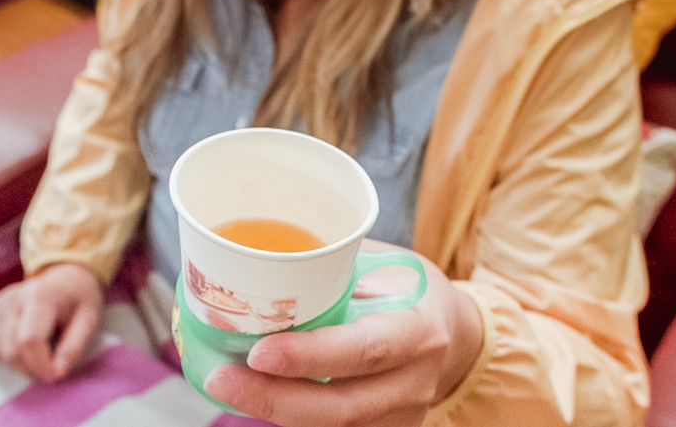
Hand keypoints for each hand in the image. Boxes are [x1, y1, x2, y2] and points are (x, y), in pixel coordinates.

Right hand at [0, 263, 103, 380]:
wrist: (65, 277)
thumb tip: (57, 373)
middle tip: (50, 367)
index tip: (55, 375)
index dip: (40, 364)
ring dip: (19, 364)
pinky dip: (7, 355)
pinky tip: (25, 346)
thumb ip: (73, 346)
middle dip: (31, 367)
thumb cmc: (79, 298)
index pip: (30, 340)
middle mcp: (13, 298)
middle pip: (11, 349)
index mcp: (40, 296)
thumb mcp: (88, 318)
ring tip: (40, 354)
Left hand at [204, 240, 483, 426]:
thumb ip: (338, 270)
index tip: (259, 350)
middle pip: (342, 407)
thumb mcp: (386, 266)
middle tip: (221, 377)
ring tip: (226, 385)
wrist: (453, 332)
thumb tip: (263, 264)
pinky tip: (256, 397)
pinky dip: (291, 417)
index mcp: (419, 330)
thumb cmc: (408, 289)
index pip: (365, 350)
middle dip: (274, 398)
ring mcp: (402, 416)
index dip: (311, 357)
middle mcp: (415, 382)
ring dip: (275, 411)